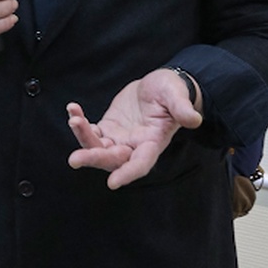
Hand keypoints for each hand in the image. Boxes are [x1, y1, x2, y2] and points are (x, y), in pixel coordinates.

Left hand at [67, 68, 201, 188]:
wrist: (159, 85)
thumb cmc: (172, 91)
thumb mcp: (178, 95)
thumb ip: (183, 108)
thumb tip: (194, 119)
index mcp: (153, 142)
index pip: (141, 163)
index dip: (128, 174)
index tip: (112, 182)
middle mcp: (134, 146)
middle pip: (112, 159)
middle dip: (94, 158)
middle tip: (74, 159)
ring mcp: (119, 139)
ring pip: (98, 147)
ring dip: (83, 138)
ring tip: (74, 119)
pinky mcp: (108, 128)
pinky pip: (91, 131)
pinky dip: (80, 123)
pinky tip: (72, 110)